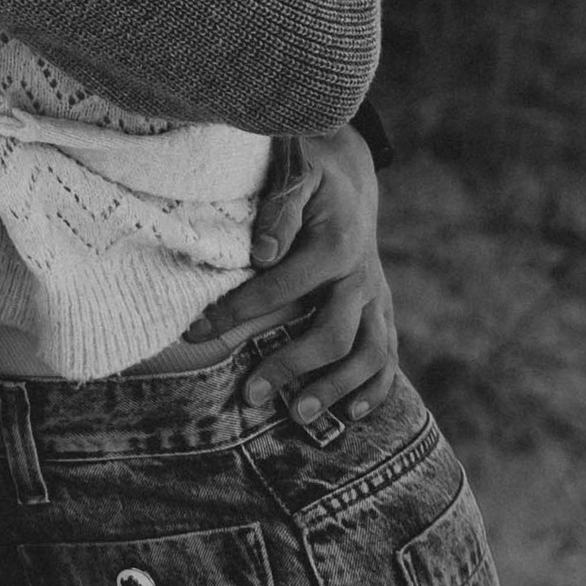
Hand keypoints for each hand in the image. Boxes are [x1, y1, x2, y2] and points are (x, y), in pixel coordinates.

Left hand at [179, 126, 398, 437]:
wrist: (350, 174)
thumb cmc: (309, 172)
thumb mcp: (294, 171)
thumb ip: (279, 208)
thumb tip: (263, 254)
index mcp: (337, 244)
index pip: (284, 287)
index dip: (239, 311)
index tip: (198, 332)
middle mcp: (362, 275)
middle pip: (333, 334)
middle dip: (290, 365)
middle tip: (250, 395)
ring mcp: (376, 296)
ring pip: (368, 353)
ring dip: (335, 388)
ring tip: (298, 414)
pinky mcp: (382, 308)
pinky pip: (387, 354)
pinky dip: (375, 388)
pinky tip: (350, 414)